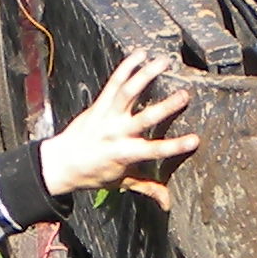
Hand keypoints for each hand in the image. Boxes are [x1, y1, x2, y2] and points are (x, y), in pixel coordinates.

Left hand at [39, 50, 199, 207]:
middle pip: (144, 118)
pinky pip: (114, 82)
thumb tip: (168, 204)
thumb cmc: (93, 174)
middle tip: (185, 95)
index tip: (195, 139)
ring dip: (146, 75)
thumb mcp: (121, 183)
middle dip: (165, 107)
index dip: (175, 146)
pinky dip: (126, 67)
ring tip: (164, 61)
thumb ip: (147, 188)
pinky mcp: (99, 103)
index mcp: (124, 154)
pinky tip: (140, 53)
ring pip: (128, 92)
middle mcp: (116, 132)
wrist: (61, 162)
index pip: (154, 150)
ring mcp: (107, 115)